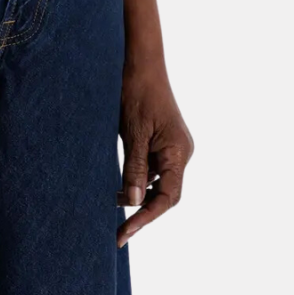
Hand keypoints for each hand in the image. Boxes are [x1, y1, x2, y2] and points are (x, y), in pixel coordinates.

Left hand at [116, 58, 193, 247]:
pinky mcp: (163, 140)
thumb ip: (135, 168)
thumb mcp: (132, 132)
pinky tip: (121, 184)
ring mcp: (173, 146)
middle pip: (166, 193)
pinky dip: (139, 178)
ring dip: (139, 194)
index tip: (125, 233)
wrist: (139, 61)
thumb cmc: (135, 92)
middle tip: (118, 230)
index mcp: (178, 152)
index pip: (167, 197)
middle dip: (143, 211)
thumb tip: (134, 202)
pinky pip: (154, 167)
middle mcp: (181, 152)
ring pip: (159, 181)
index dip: (146, 218)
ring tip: (112, 203)